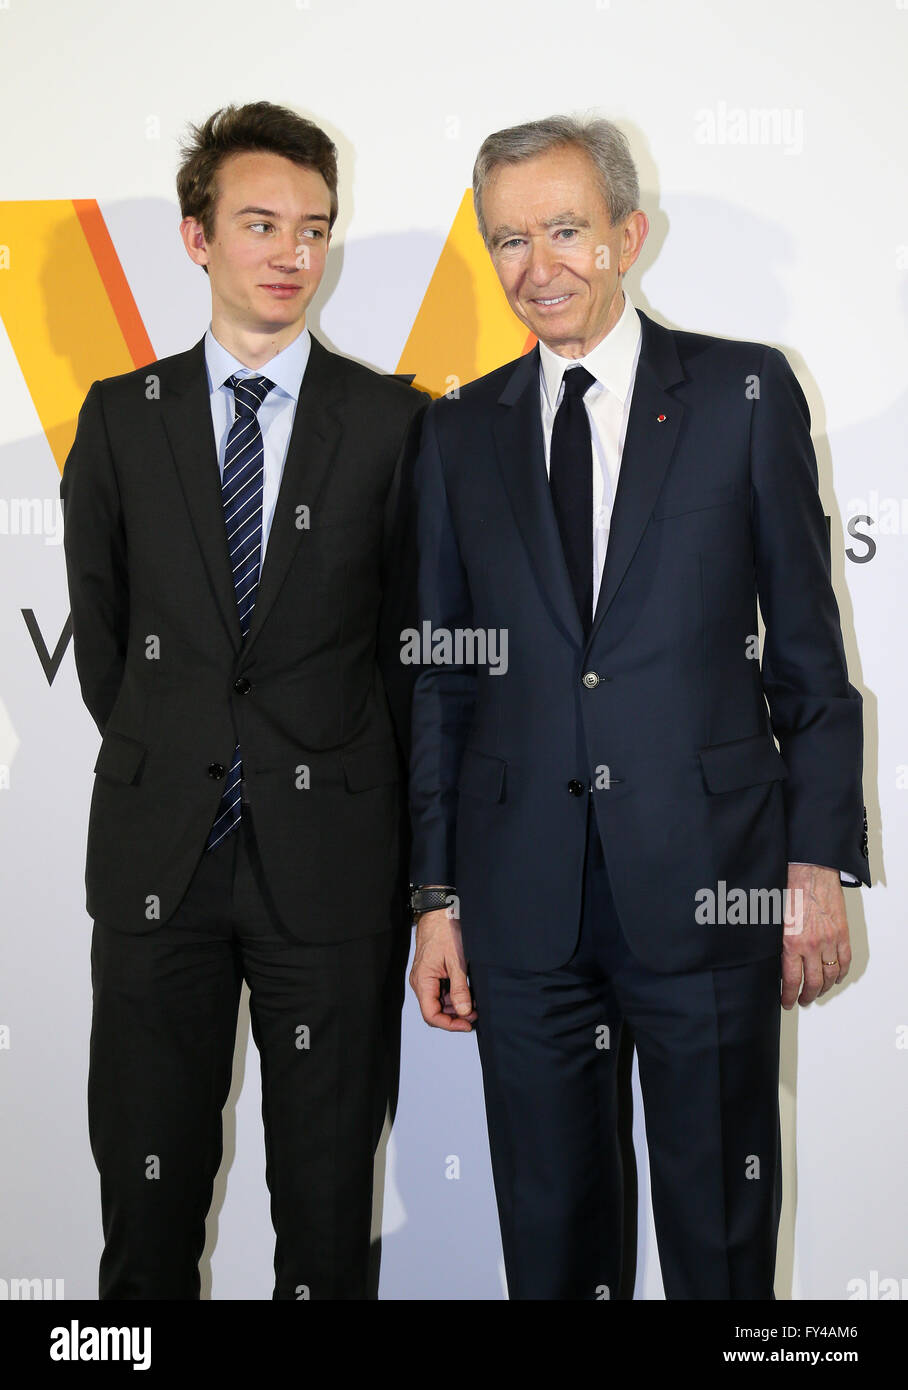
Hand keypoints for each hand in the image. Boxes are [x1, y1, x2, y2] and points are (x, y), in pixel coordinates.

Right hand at [409, 907, 476, 1030]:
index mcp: (422, 980)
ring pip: (438, 1002)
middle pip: (434, 1011)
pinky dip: (453, 995)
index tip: (467, 1024)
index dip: (449, 1024)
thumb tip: (464, 1012)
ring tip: (473, 1003)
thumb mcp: (457, 961)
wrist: (439, 911)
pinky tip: (467, 992)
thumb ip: (460, 989)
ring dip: (455, 1006)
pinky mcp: (431, 972)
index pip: (431, 1015)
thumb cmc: (445, 930)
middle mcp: (420, 982)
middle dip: (454, 1016)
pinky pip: (440, 991)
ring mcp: (425, 977)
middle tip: (475, 1014)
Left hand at [781, 864, 851, 1008]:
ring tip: (818, 992)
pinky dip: (841, 973)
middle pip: (813, 983)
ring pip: (831, 975)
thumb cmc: (789, 889)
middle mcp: (811, 944)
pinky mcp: (842, 933)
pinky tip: (836, 978)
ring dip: (825, 988)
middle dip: (807, 996)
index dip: (788, 995)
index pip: (791, 980)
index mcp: (791, 942)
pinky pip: (845, 960)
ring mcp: (829, 940)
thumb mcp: (773, 919)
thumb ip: (775, 942)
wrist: (810, 871)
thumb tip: (772, 960)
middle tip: (802, 1000)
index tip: (787, 1002)